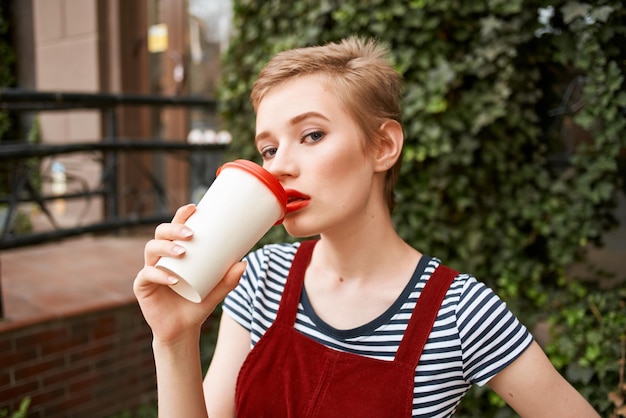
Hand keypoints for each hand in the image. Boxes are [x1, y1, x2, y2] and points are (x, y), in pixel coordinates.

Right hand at [133, 203, 245, 344]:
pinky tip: (172, 279)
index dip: (182, 215)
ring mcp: (150, 270)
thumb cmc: (197, 304)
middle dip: (174, 228)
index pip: (176, 227)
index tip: (195, 208)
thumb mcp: (217, 291)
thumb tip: (244, 263)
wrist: (183, 330)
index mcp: (176, 252)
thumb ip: (229, 279)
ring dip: (166, 247)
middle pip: (160, 233)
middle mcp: (160, 257)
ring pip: (151, 249)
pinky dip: (159, 275)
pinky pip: (147, 275)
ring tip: (183, 252)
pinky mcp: (142, 287)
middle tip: (191, 234)